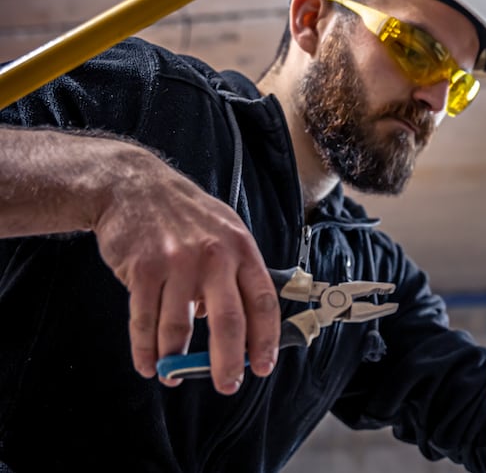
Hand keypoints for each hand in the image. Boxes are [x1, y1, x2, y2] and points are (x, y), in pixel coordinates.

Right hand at [94, 146, 280, 393]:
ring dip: (177, 360)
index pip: (263, 301)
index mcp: (241, 249)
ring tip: (174, 377)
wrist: (133, 185)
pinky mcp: (143, 269)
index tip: (263, 366)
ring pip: (180, 328)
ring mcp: (178, 263)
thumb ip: (235, 273)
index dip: (266, 339)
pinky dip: (145, 349)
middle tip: (228, 385)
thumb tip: (239, 324)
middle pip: (228, 321)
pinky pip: (145, 320)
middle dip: (228, 361)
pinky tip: (149, 364)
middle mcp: (214, 257)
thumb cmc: (184, 213)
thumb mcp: (224, 231)